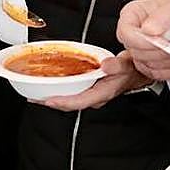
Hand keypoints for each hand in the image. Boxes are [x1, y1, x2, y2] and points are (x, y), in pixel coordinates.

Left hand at [37, 51, 152, 110]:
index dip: (62, 102)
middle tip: (33, 98)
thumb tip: (106, 66)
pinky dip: (59, 92)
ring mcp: (91, 96)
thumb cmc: (131, 69)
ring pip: (69, 101)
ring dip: (53, 98)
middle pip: (69, 104)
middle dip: (51, 102)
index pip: (79, 101)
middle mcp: (95, 97)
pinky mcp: (89, 91)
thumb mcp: (126, 64)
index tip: (48, 100)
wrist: (136, 73)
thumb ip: (117, 65)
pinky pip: (71, 95)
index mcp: (102, 93)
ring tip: (36, 94)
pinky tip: (50, 88)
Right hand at [117, 0, 169, 80]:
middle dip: (160, 51)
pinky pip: (156, 74)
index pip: (126, 33)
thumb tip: (148, 29)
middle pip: (136, 52)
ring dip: (168, 61)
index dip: (142, 41)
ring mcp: (139, 51)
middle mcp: (132, 33)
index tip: (162, 43)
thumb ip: (163, 15)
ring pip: (146, 65)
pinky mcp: (148, 65)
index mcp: (133, 13)